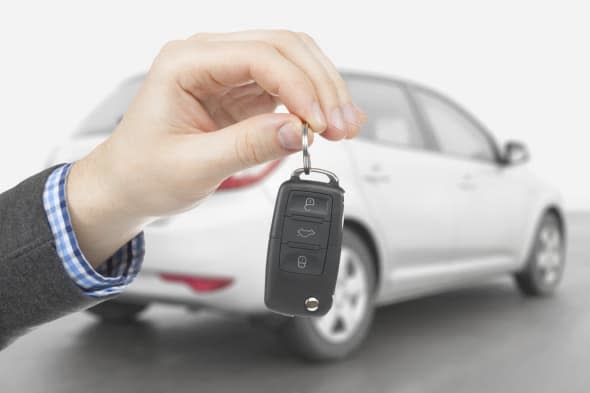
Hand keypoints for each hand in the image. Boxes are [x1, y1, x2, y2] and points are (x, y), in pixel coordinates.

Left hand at [66, 30, 364, 266]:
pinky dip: (313, 102)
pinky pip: (289, 85)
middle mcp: (209, 58)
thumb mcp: (193, 166)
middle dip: (320, 85)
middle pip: (284, 47)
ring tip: (344, 126)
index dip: (298, 87)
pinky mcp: (243, 92)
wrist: (128, 184)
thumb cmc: (143, 171)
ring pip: (294, 61)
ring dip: (324, 91)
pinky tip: (329, 122)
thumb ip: (246, 145)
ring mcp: (229, 73)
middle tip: (341, 125)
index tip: (318, 123)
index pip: (258, 56)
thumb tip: (296, 131)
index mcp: (185, 63)